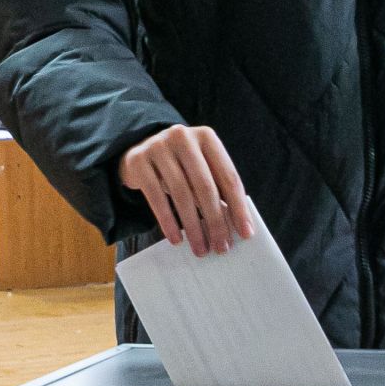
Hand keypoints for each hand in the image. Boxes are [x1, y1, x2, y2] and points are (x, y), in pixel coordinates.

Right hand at [119, 124, 253, 256]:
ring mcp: (158, 147)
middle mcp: (183, 137)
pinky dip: (168, 222)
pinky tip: (176, 239)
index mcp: (207, 137)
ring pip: (181, 194)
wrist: (140, 150)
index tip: (245, 233)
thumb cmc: (180, 166)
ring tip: (200, 248)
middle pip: (205, 187)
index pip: (228, 177)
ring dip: (193, 227)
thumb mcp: (200, 168)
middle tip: (221, 247)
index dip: (238, 207)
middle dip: (216, 222)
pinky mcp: (138, 161)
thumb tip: (238, 226)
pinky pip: (156, 197)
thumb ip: (218, 188)